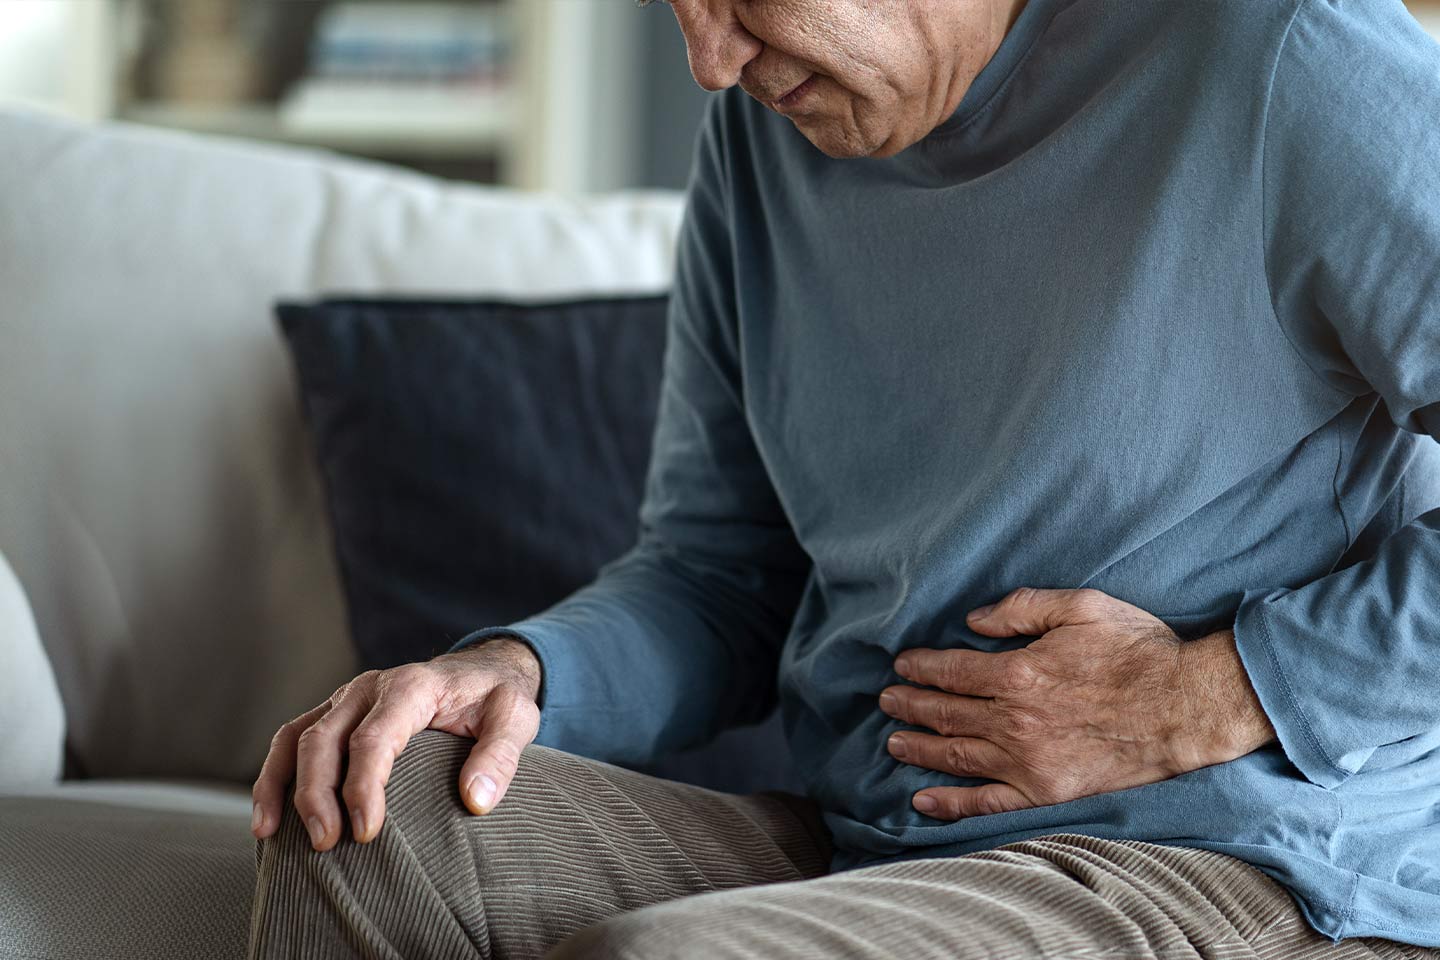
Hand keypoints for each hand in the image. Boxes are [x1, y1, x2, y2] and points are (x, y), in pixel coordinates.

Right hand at [251, 636, 541, 850]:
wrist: (481, 671)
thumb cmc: (496, 699)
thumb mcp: (515, 718)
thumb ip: (500, 756)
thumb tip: (476, 801)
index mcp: (411, 687)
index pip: (374, 738)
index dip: (363, 786)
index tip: (366, 832)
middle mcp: (368, 688)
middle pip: (324, 739)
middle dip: (317, 793)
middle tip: (327, 844)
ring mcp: (346, 699)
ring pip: (296, 737)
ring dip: (281, 785)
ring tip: (272, 835)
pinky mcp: (335, 713)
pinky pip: (292, 740)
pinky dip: (274, 776)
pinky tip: (268, 819)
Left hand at [879, 587, 1275, 820]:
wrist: (1187, 707)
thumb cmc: (1138, 651)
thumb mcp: (1081, 606)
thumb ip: (1021, 608)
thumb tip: (973, 621)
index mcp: (1018, 672)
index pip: (950, 670)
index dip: (920, 668)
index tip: (901, 666)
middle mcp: (1014, 720)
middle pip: (944, 713)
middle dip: (909, 706)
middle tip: (885, 701)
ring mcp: (1027, 761)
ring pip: (956, 756)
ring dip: (918, 748)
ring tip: (893, 742)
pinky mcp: (1046, 793)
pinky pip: (987, 802)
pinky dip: (951, 804)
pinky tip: (923, 801)